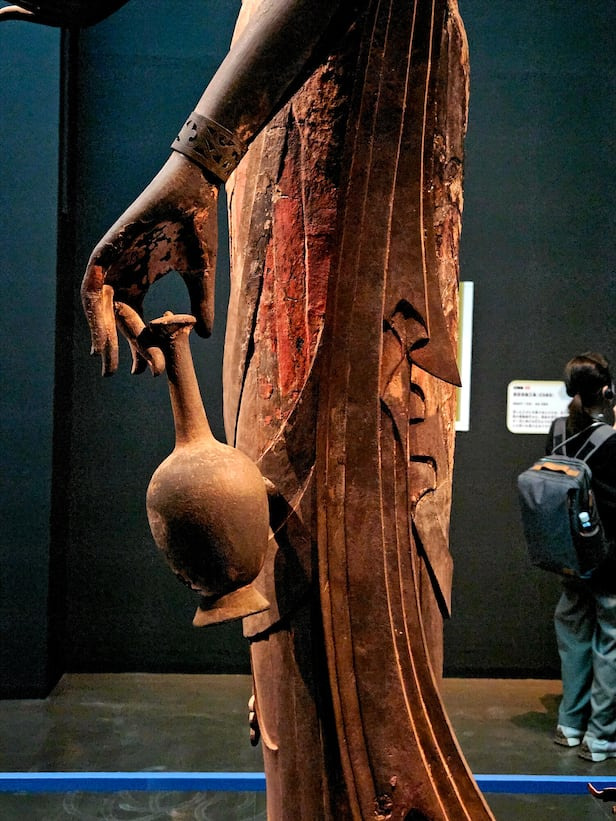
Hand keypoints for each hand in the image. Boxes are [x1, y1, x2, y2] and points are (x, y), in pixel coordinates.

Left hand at [81, 152, 218, 374]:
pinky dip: (93, 311)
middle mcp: (125, 274)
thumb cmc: (198, 229)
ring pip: (98, 306)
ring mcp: (114, 263)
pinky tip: (100, 334)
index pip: (138, 321)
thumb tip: (206, 335)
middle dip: (116, 347)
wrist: (193, 194)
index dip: (143, 346)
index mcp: (143, 280)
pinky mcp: (106, 250)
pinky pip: (91, 286)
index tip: (149, 371)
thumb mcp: (200, 277)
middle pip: (114, 318)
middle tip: (118, 373)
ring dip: (101, 335)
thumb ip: (201, 305)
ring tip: (107, 361)